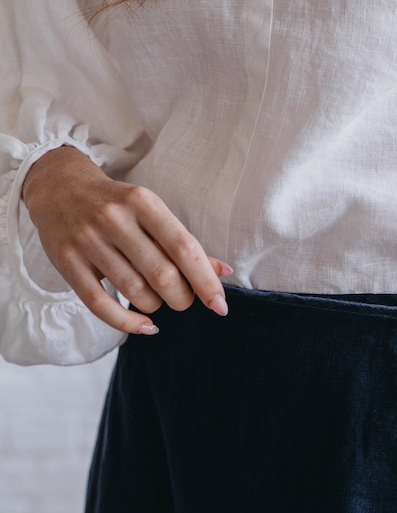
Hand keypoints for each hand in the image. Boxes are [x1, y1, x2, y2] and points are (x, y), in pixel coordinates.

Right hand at [22, 144, 232, 336]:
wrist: (58, 187)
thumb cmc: (117, 205)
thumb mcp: (151, 212)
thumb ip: (183, 242)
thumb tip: (222, 272)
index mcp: (143, 202)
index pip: (183, 248)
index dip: (206, 281)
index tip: (220, 305)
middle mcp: (114, 219)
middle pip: (162, 275)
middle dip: (182, 298)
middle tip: (182, 298)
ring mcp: (88, 241)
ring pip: (135, 292)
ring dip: (156, 306)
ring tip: (157, 300)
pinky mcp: (67, 261)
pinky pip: (100, 304)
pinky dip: (128, 323)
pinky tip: (146, 326)